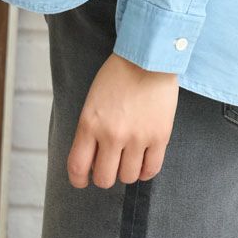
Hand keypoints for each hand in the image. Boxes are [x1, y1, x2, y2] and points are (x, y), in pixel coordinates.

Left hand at [67, 51, 178, 188]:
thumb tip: (93, 161)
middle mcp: (112, 135)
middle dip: (106, 175)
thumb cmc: (118, 75)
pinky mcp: (159, 137)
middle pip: (105, 179)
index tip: (84, 180)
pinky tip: (144, 160)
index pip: (78, 167)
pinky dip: (146, 171)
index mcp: (90, 124)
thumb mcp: (93, 101)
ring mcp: (137, 137)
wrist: (148, 57)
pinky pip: (152, 170)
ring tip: (129, 157)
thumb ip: (90, 130)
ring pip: (129, 177)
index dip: (79, 180)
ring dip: (127, 171)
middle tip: (110, 164)